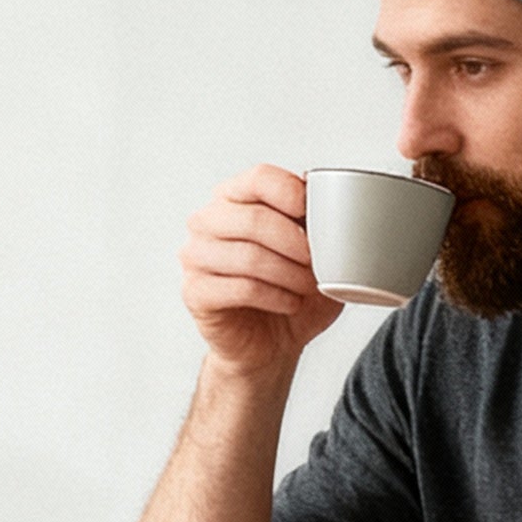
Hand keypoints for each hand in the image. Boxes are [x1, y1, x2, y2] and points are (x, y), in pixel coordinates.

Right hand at [177, 163, 336, 374]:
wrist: (270, 343)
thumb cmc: (291, 291)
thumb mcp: (316, 253)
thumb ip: (319, 220)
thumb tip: (326, 189)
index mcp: (236, 198)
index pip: (259, 178)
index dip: (291, 193)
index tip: (314, 213)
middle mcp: (209, 221)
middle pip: (253, 218)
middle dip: (295, 242)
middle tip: (317, 262)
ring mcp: (196, 256)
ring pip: (249, 256)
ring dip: (289, 273)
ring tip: (308, 286)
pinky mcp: (195, 291)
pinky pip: (242, 288)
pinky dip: (275, 296)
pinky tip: (290, 302)